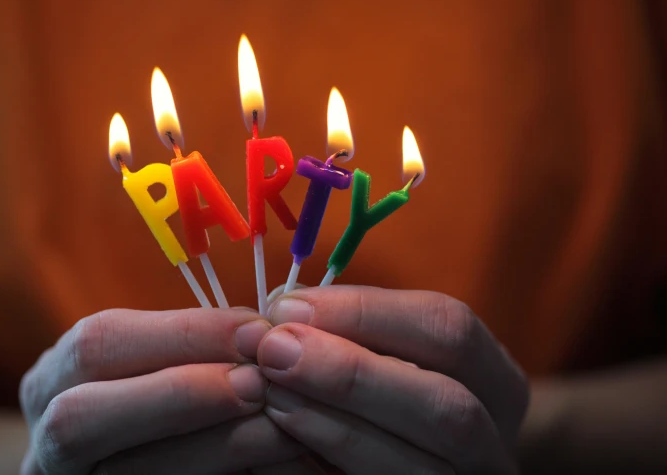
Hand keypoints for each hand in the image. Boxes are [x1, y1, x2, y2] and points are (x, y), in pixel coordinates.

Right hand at [18, 307, 303, 474]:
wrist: (166, 461)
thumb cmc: (172, 402)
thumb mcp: (165, 366)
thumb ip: (195, 348)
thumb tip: (263, 327)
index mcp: (54, 382)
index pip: (99, 342)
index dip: (182, 334)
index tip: (255, 329)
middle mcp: (45, 443)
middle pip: (81, 415)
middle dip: (181, 393)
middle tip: (258, 382)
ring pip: (123, 472)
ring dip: (214, 444)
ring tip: (280, 425)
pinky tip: (278, 460)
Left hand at [258, 286, 528, 474]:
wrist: (390, 463)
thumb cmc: (382, 401)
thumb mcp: (383, 360)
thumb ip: (347, 333)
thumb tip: (283, 306)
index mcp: (493, 382)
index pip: (449, 330)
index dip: (365, 312)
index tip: (288, 306)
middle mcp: (495, 444)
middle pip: (446, 406)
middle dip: (351, 374)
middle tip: (273, 349)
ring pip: (417, 468)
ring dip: (332, 424)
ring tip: (268, 392)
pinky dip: (315, 467)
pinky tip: (272, 443)